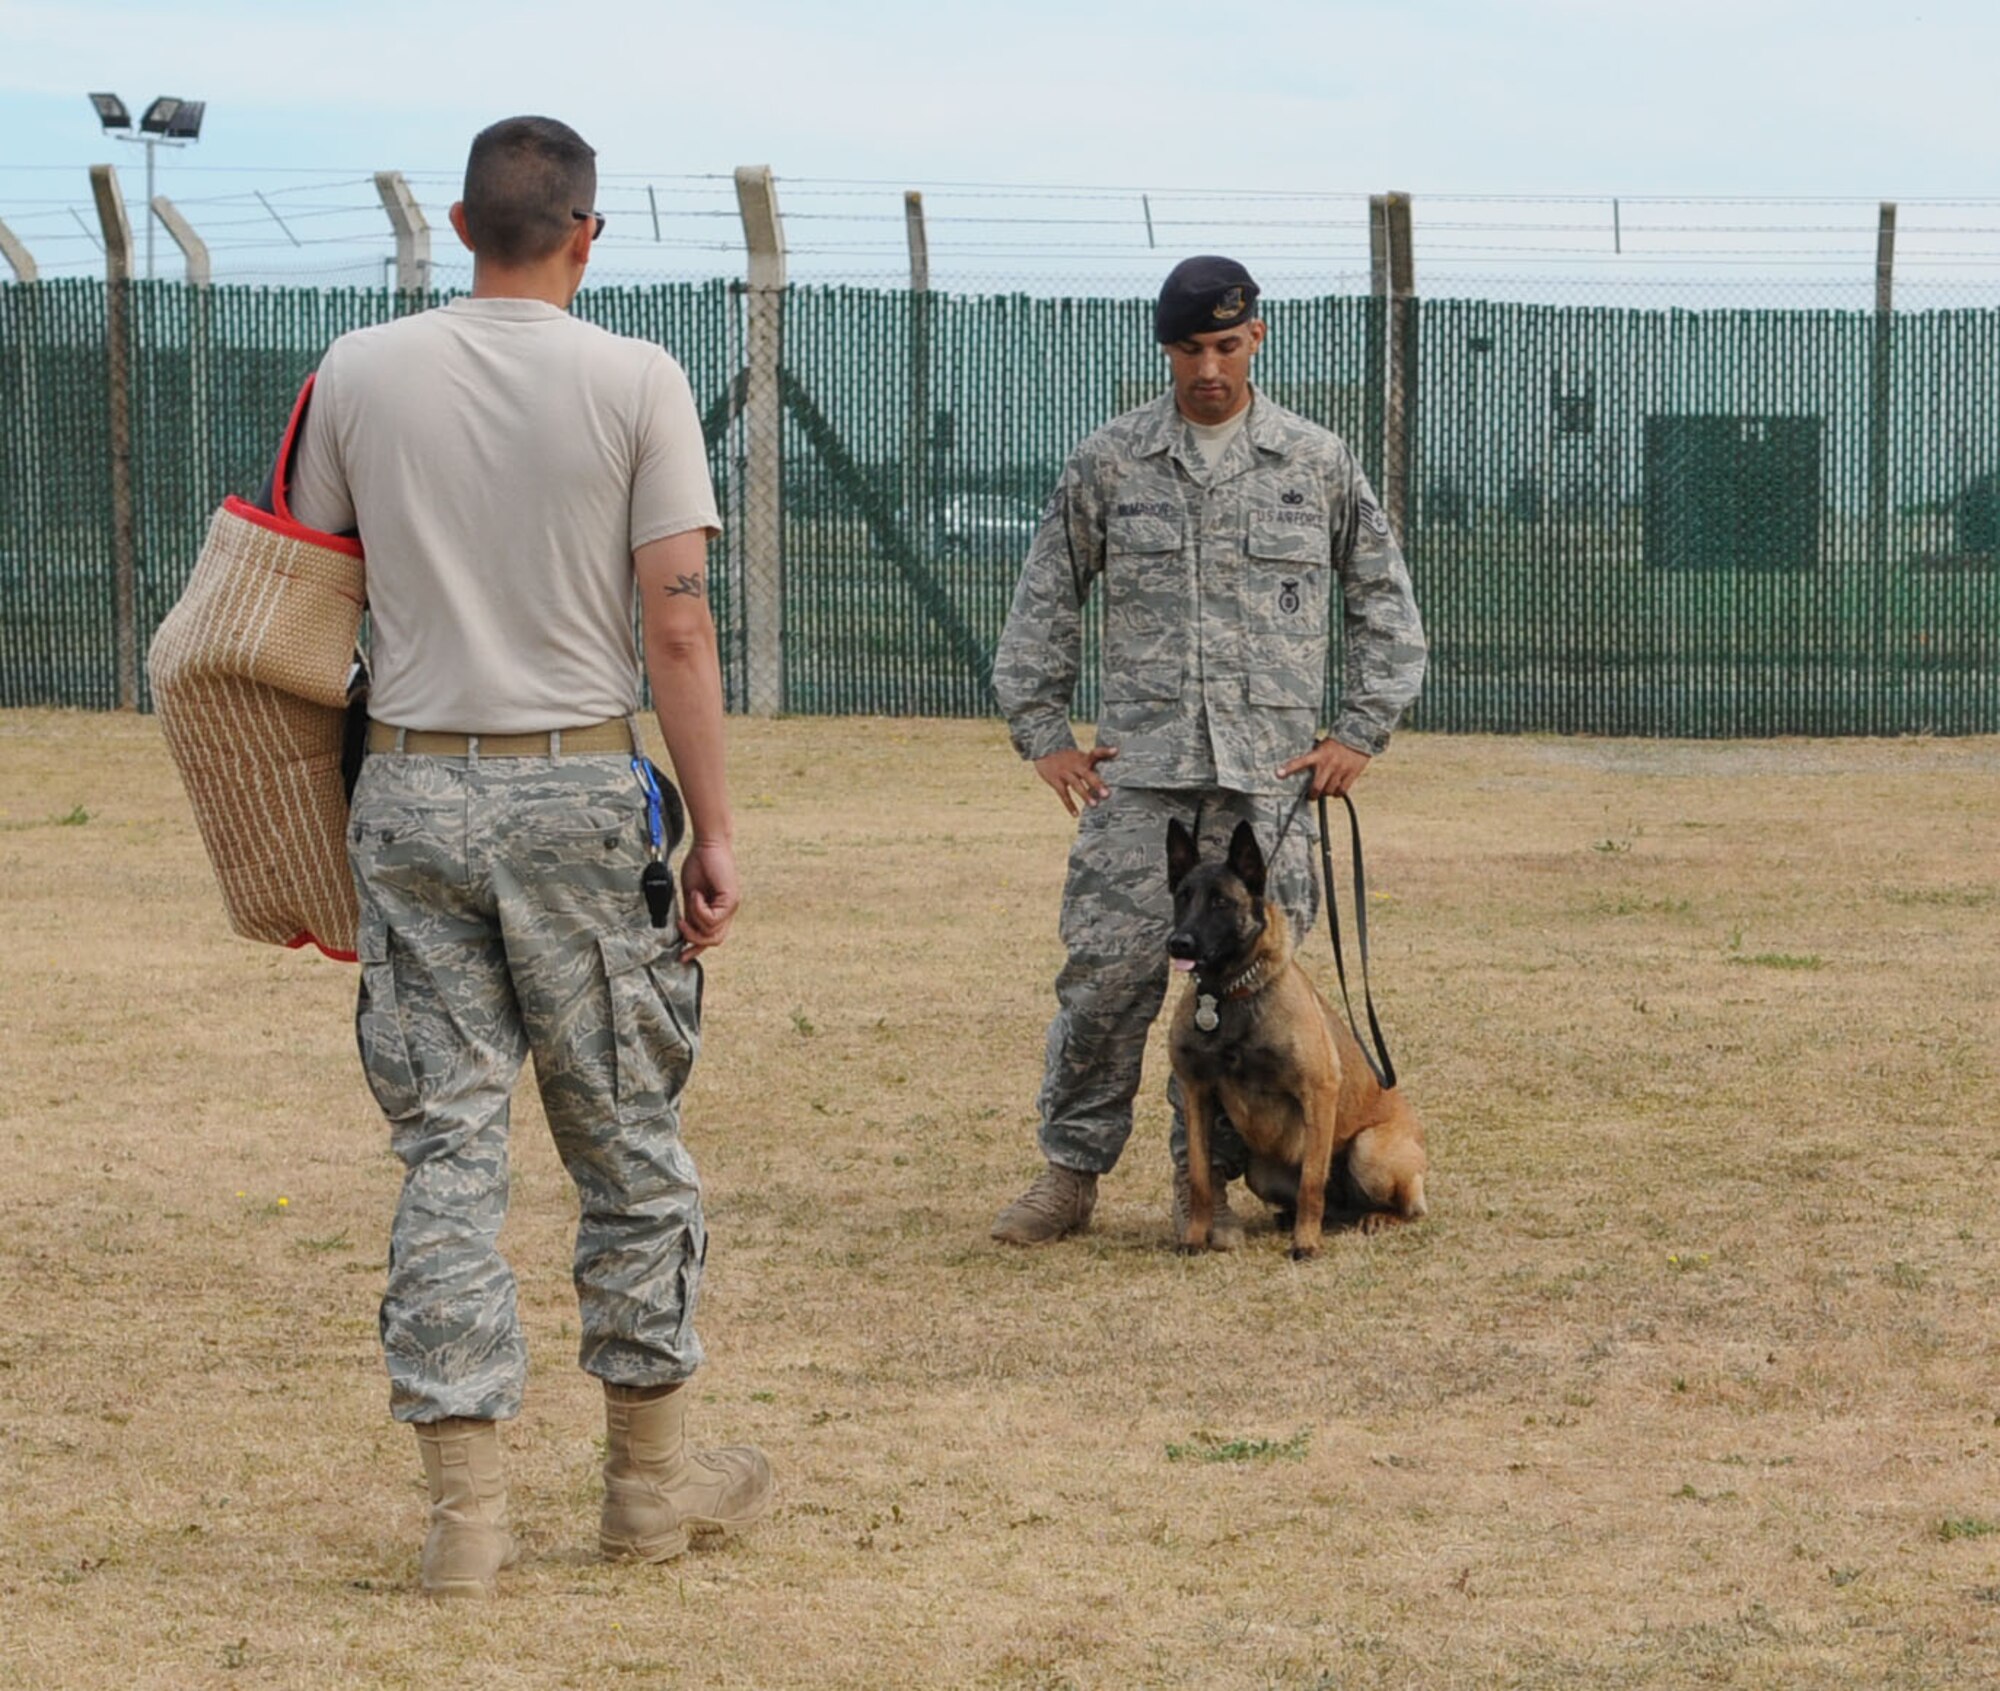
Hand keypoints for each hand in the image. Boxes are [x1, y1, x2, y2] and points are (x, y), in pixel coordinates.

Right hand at [677, 839, 739, 958]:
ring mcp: (731, 906)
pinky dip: (699, 909)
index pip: (711, 938)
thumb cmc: (699, 864)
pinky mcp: (731, 899)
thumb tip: (683, 931)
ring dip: (695, 919)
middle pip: (715, 940)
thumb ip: (690, 914)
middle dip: (695, 938)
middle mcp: (727, 910)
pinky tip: (696, 895)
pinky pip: (713, 918)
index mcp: (718, 911)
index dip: (696, 948)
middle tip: (681, 925)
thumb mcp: (690, 896)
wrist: (707, 844)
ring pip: (713, 932)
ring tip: (691, 899)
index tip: (681, 956)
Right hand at [1034, 745, 1117, 815]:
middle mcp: (1075, 765)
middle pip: (1086, 774)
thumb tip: (1115, 760)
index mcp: (1083, 758)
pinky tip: (1076, 815)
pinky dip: (1069, 805)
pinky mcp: (1055, 781)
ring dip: (1085, 795)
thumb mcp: (1080, 756)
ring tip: (1094, 805)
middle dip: (1096, 784)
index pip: (1095, 753)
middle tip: (1106, 794)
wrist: (1044, 752)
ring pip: (1076, 784)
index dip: (1105, 752)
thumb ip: (1095, 761)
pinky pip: (1063, 795)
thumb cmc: (1068, 757)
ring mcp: (1064, 773)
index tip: (1115, 751)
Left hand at [1276, 737, 1370, 798]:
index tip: (1278, 774)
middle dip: (1312, 795)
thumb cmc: (1337, 742)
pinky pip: (1342, 790)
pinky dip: (1337, 793)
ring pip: (1329, 791)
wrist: (1358, 735)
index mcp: (1319, 754)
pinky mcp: (1351, 773)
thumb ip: (1315, 758)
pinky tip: (1336, 790)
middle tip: (1311, 796)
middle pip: (1316, 787)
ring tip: (1326, 790)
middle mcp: (1328, 763)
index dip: (1289, 768)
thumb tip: (1305, 771)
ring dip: (1326, 793)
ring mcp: (1340, 769)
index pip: (1301, 762)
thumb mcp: (1323, 746)